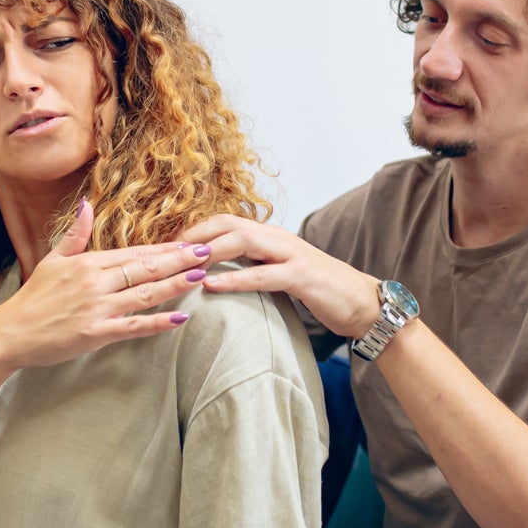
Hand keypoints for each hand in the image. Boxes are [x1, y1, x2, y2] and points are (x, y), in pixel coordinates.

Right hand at [0, 199, 214, 368]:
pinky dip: (158, 322)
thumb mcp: (51, 260)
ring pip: (145, 294)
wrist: (9, 334)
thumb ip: (74, 234)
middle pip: (145, 268)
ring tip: (200, 275)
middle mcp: (95, 282)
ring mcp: (97, 308)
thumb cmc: (32, 299)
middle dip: (178, 259)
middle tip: (207, 251)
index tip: (188, 242)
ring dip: (175, 284)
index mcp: (87, 263)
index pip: (133, 253)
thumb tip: (86, 204)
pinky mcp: (95, 333)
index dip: (163, 248)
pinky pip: (133, 326)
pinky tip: (180, 318)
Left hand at [177, 214, 381, 339]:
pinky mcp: (302, 277)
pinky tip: (210, 287)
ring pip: (242, 242)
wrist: (364, 304)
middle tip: (163, 253)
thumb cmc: (321, 292)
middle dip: (193, 236)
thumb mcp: (283, 274)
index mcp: (272, 237)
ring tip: (180, 263)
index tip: (167, 246)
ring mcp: (291, 255)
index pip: (226, 222)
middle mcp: (279, 238)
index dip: (195, 231)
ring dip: (208, 251)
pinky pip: (262, 275)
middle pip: (227, 224)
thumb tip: (221, 273)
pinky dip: (233, 279)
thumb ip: (257, 267)